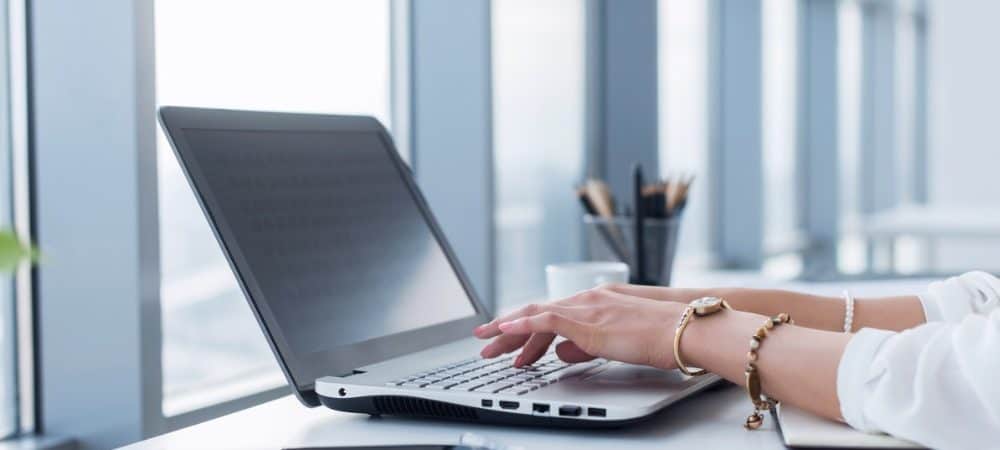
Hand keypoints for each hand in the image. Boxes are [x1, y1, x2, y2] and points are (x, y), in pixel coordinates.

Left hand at [473, 286, 686, 369]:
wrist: (684, 330)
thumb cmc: (662, 338)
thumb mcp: (616, 343)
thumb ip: (586, 345)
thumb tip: (561, 353)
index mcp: (596, 302)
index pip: (551, 313)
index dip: (525, 326)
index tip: (506, 338)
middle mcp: (588, 300)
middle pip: (537, 311)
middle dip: (507, 328)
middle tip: (485, 342)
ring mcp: (587, 307)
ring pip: (536, 315)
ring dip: (508, 330)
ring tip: (487, 344)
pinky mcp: (589, 320)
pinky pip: (546, 319)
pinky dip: (523, 324)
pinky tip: (506, 330)